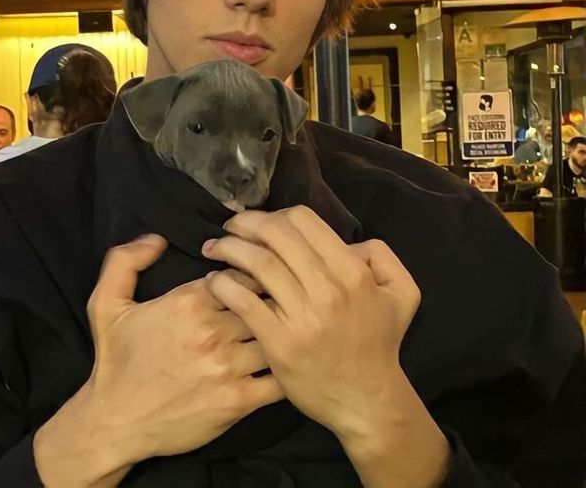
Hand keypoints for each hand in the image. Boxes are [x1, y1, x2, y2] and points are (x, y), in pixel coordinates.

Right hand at [35, 234, 281, 487]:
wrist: (114, 423)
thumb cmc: (114, 361)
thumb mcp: (105, 303)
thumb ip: (125, 260)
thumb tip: (157, 239)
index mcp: (188, 301)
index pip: (240, 274)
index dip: (251, 274)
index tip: (253, 281)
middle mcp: (211, 330)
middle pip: (262, 301)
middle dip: (270, 300)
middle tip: (277, 303)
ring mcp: (227, 366)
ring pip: (274, 334)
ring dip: (281, 332)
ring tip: (284, 331)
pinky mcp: (237, 401)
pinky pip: (278, 379)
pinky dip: (286, 368)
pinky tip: (285, 364)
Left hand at [201, 206, 420, 438]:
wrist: (366, 400)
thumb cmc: (379, 343)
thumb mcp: (401, 293)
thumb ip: (380, 256)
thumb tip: (348, 242)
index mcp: (352, 271)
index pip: (302, 220)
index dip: (275, 214)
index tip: (261, 223)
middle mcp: (327, 288)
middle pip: (274, 235)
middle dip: (244, 224)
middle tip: (229, 228)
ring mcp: (302, 316)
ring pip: (256, 263)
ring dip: (228, 248)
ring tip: (213, 248)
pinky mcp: (279, 342)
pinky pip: (244, 301)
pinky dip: (223, 284)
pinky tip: (214, 281)